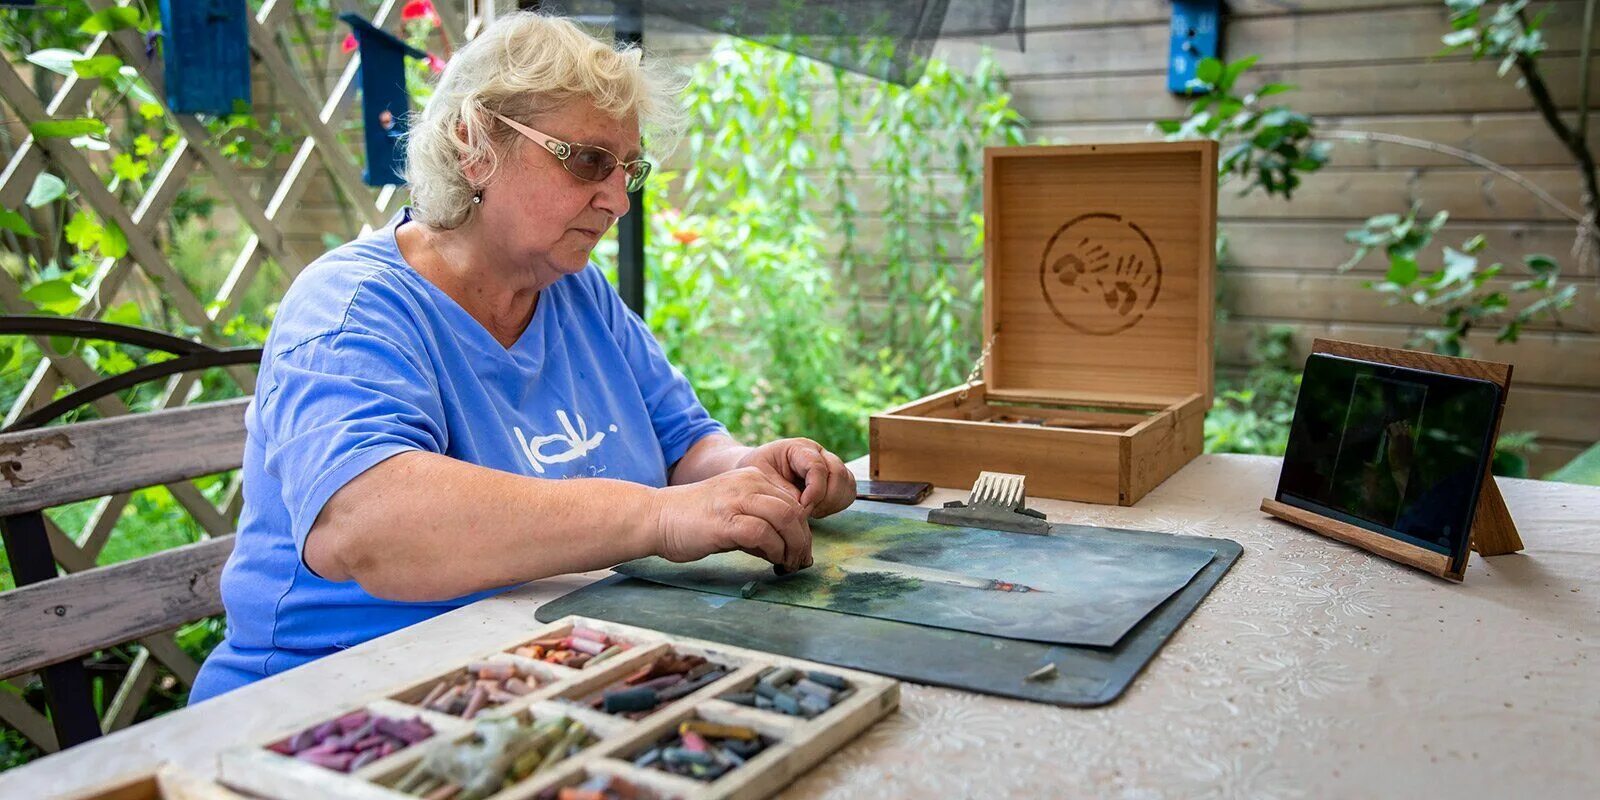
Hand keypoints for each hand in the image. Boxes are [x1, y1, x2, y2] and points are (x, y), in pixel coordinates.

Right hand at [651, 467, 811, 570]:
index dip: (803, 528)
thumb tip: (786, 549)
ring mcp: (736, 500)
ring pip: (785, 517)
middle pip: (795, 509)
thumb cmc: (693, 521)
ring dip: (794, 545)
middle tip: (801, 561)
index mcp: (753, 477)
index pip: (793, 501)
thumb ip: (759, 524)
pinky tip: (772, 561)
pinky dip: (774, 550)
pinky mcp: (725, 520)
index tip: (802, 550)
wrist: (656, 517)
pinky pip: (763, 533)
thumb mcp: (733, 513)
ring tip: (790, 564)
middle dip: (803, 539)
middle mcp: (748, 483)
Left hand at [736, 438, 855, 517]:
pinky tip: (817, 510)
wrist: (757, 473)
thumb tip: (802, 506)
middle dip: (824, 499)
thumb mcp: (760, 477)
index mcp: (800, 448)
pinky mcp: (836, 480)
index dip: (814, 490)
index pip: (818, 466)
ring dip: (832, 503)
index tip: (801, 507)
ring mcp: (830, 466)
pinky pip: (848, 493)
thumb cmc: (758, 472)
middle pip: (839, 474)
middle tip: (805, 511)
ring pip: (847, 485)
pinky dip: (836, 506)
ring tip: (810, 511)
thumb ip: (782, 491)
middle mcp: (820, 454)